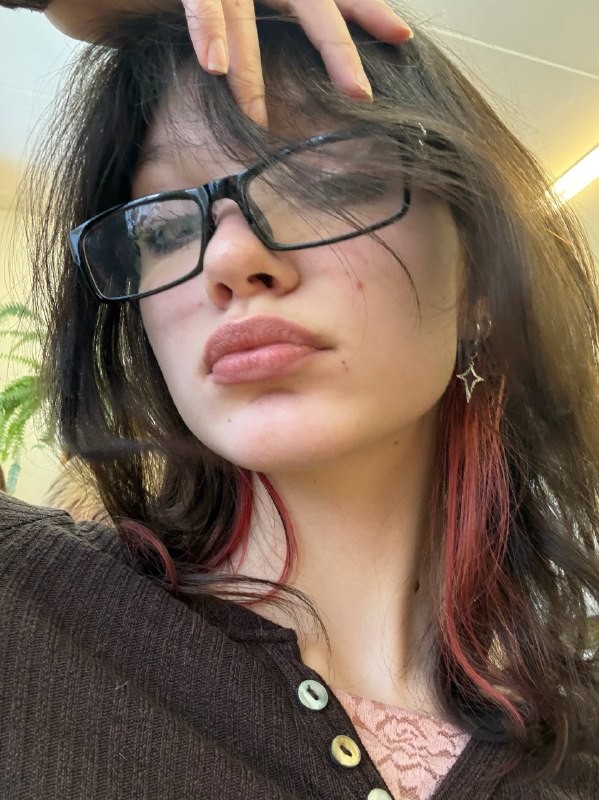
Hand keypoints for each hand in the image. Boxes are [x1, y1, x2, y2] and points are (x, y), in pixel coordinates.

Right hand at [45, 0, 412, 125]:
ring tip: (256, 115)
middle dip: (335, 48)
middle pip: (309, 1)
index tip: (400, 40)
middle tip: (359, 94)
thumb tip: (258, 89)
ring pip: (247, 13)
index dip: (365, 11)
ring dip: (250, 70)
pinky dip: (207, 31)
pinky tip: (214, 69)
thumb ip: (246, 37)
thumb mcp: (223, 12)